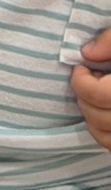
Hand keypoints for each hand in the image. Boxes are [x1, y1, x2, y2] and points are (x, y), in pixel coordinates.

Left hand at [74, 31, 110, 151]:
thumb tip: (86, 53)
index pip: (98, 95)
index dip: (82, 81)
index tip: (83, 69)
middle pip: (98, 117)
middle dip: (86, 97)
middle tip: (93, 81)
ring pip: (104, 136)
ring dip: (93, 116)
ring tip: (101, 96)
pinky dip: (103, 133)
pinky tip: (107, 113)